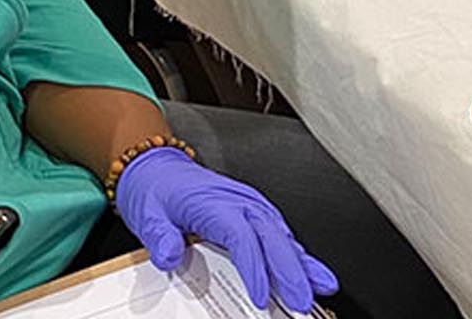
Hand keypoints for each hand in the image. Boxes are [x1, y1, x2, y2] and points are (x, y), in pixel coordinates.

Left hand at [115, 149, 337, 312]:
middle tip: (302, 301)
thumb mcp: (148, 215)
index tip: (261, 297)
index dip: (255, 269)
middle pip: (273, 239)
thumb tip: (170, 256)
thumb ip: (160, 237)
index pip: (243, 238)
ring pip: (283, 237)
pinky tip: (311, 269)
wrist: (160, 170)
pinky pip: (280, 236)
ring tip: (322, 286)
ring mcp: (252, 207)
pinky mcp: (255, 213)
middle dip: (292, 272)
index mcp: (217, 204)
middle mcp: (241, 204)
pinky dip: (298, 254)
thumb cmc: (159, 190)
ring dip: (303, 263)